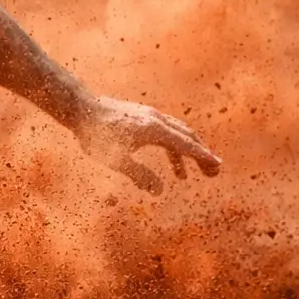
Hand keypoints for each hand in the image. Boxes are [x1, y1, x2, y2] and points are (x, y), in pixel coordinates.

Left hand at [75, 96, 221, 193]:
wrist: (80, 107)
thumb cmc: (95, 135)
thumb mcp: (115, 159)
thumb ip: (139, 175)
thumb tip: (159, 191)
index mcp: (154, 130)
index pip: (185, 145)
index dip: (202, 157)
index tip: (218, 166)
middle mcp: (156, 119)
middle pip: (187, 137)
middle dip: (201, 155)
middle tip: (212, 173)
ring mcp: (149, 116)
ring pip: (176, 133)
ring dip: (184, 153)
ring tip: (183, 177)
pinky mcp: (141, 116)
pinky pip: (163, 132)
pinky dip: (169, 147)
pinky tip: (160, 161)